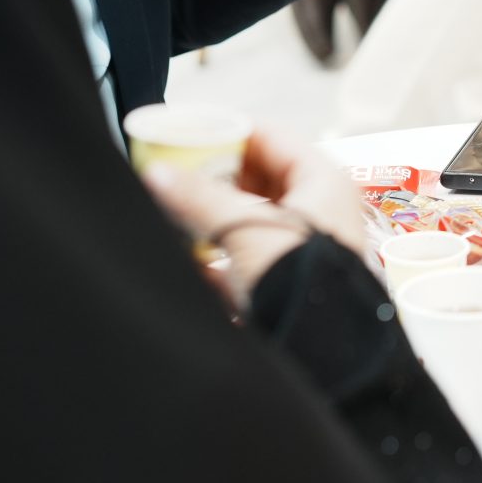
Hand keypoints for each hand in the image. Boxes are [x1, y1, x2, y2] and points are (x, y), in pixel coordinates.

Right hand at [142, 128, 369, 308]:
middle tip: (173, 171)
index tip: (187, 132)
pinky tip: (185, 261)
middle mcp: (319, 212)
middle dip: (214, 176)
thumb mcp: (242, 227)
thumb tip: (158, 174)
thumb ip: (198, 198)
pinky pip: (243, 262)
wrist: (322, 350)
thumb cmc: (302, 279)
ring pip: (249, 221)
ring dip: (212, 217)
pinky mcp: (285, 287)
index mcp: (323, 182)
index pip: (271, 138)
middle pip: (258, 179)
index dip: (228, 132)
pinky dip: (216, 259)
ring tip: (171, 210)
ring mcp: (302, 251)